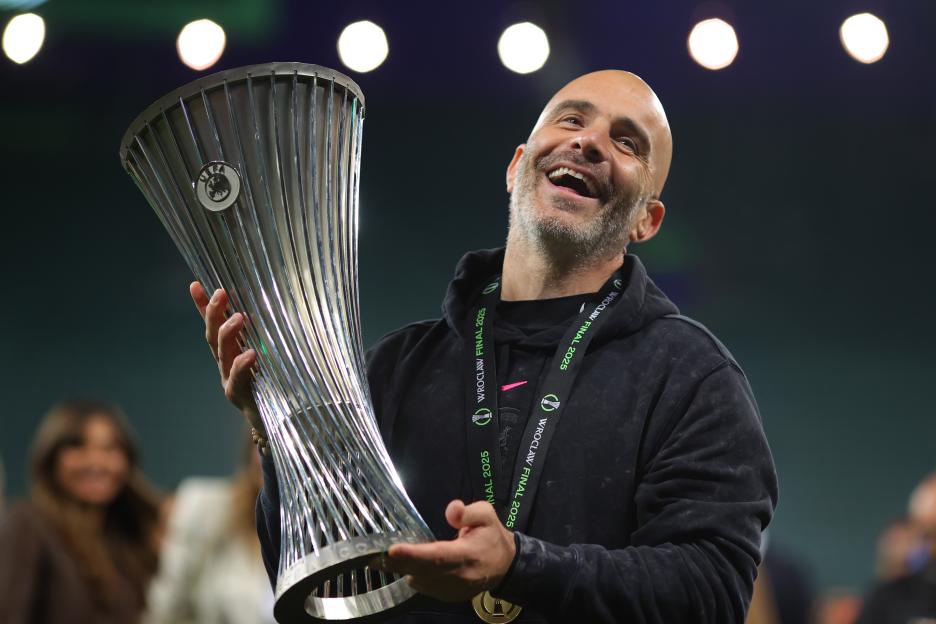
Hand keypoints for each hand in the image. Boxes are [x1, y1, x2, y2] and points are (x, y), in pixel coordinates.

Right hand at [189, 282, 261, 430]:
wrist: (275, 420)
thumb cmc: (274, 382)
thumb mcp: (269, 355)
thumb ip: (265, 336)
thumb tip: (272, 307)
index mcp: (230, 351)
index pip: (213, 325)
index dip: (203, 306)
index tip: (195, 284)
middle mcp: (225, 363)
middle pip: (214, 336)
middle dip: (215, 313)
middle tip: (221, 294)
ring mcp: (230, 379)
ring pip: (223, 353)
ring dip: (228, 333)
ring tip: (239, 317)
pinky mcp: (240, 395)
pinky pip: (239, 378)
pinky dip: (243, 365)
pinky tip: (250, 354)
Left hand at [384, 500, 516, 601]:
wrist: (505, 566)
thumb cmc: (492, 537)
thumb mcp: (487, 515)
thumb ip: (469, 511)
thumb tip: (451, 511)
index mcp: (468, 555)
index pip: (438, 556)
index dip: (414, 554)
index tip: (393, 550)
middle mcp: (459, 576)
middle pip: (422, 571)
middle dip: (396, 565)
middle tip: (372, 558)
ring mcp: (453, 590)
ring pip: (420, 582)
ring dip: (402, 570)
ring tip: (382, 560)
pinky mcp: (448, 596)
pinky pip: (424, 587)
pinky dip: (413, 576)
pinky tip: (405, 566)